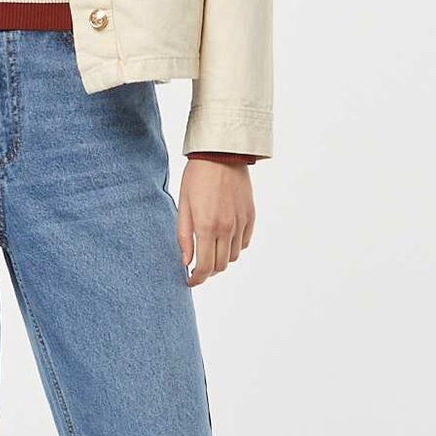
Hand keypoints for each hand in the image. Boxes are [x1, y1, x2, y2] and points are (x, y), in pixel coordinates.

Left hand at [178, 159, 254, 285]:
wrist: (222, 154)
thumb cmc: (197, 177)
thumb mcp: (184, 206)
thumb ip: (184, 236)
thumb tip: (185, 262)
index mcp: (207, 227)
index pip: (205, 267)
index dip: (197, 279)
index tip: (190, 281)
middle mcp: (227, 228)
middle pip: (221, 265)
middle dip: (208, 271)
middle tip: (197, 267)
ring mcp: (241, 222)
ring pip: (234, 256)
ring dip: (222, 259)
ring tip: (210, 251)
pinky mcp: (251, 215)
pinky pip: (244, 242)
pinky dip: (234, 247)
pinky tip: (224, 239)